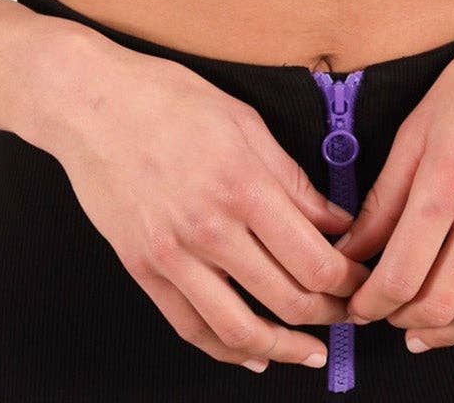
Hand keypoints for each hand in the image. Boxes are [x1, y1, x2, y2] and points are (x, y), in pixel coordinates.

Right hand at [53, 40, 370, 372]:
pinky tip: (253, 354)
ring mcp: (173, 255)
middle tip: (349, 313)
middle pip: (287, 299)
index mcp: (244, 186)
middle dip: (330, 315)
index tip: (362, 278)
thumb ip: (293, 178)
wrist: (91, 104)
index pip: (315, 259)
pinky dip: (227, 350)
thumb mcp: (244, 121)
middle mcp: (210, 228)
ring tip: (310, 351)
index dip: (349, 280)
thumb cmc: (168, 99)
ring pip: (240, 329)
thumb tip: (336, 220)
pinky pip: (191, 328)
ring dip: (285, 348)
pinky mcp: (143, 270)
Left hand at [332, 14, 453, 351]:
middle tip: (385, 314)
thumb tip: (351, 250)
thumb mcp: (417, 128)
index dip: (370, 304)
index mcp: (448, 178)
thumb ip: (384, 196)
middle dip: (401, 320)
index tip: (358, 306)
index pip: (400, 272)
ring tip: (423, 324)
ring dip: (446, 332)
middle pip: (440, 302)